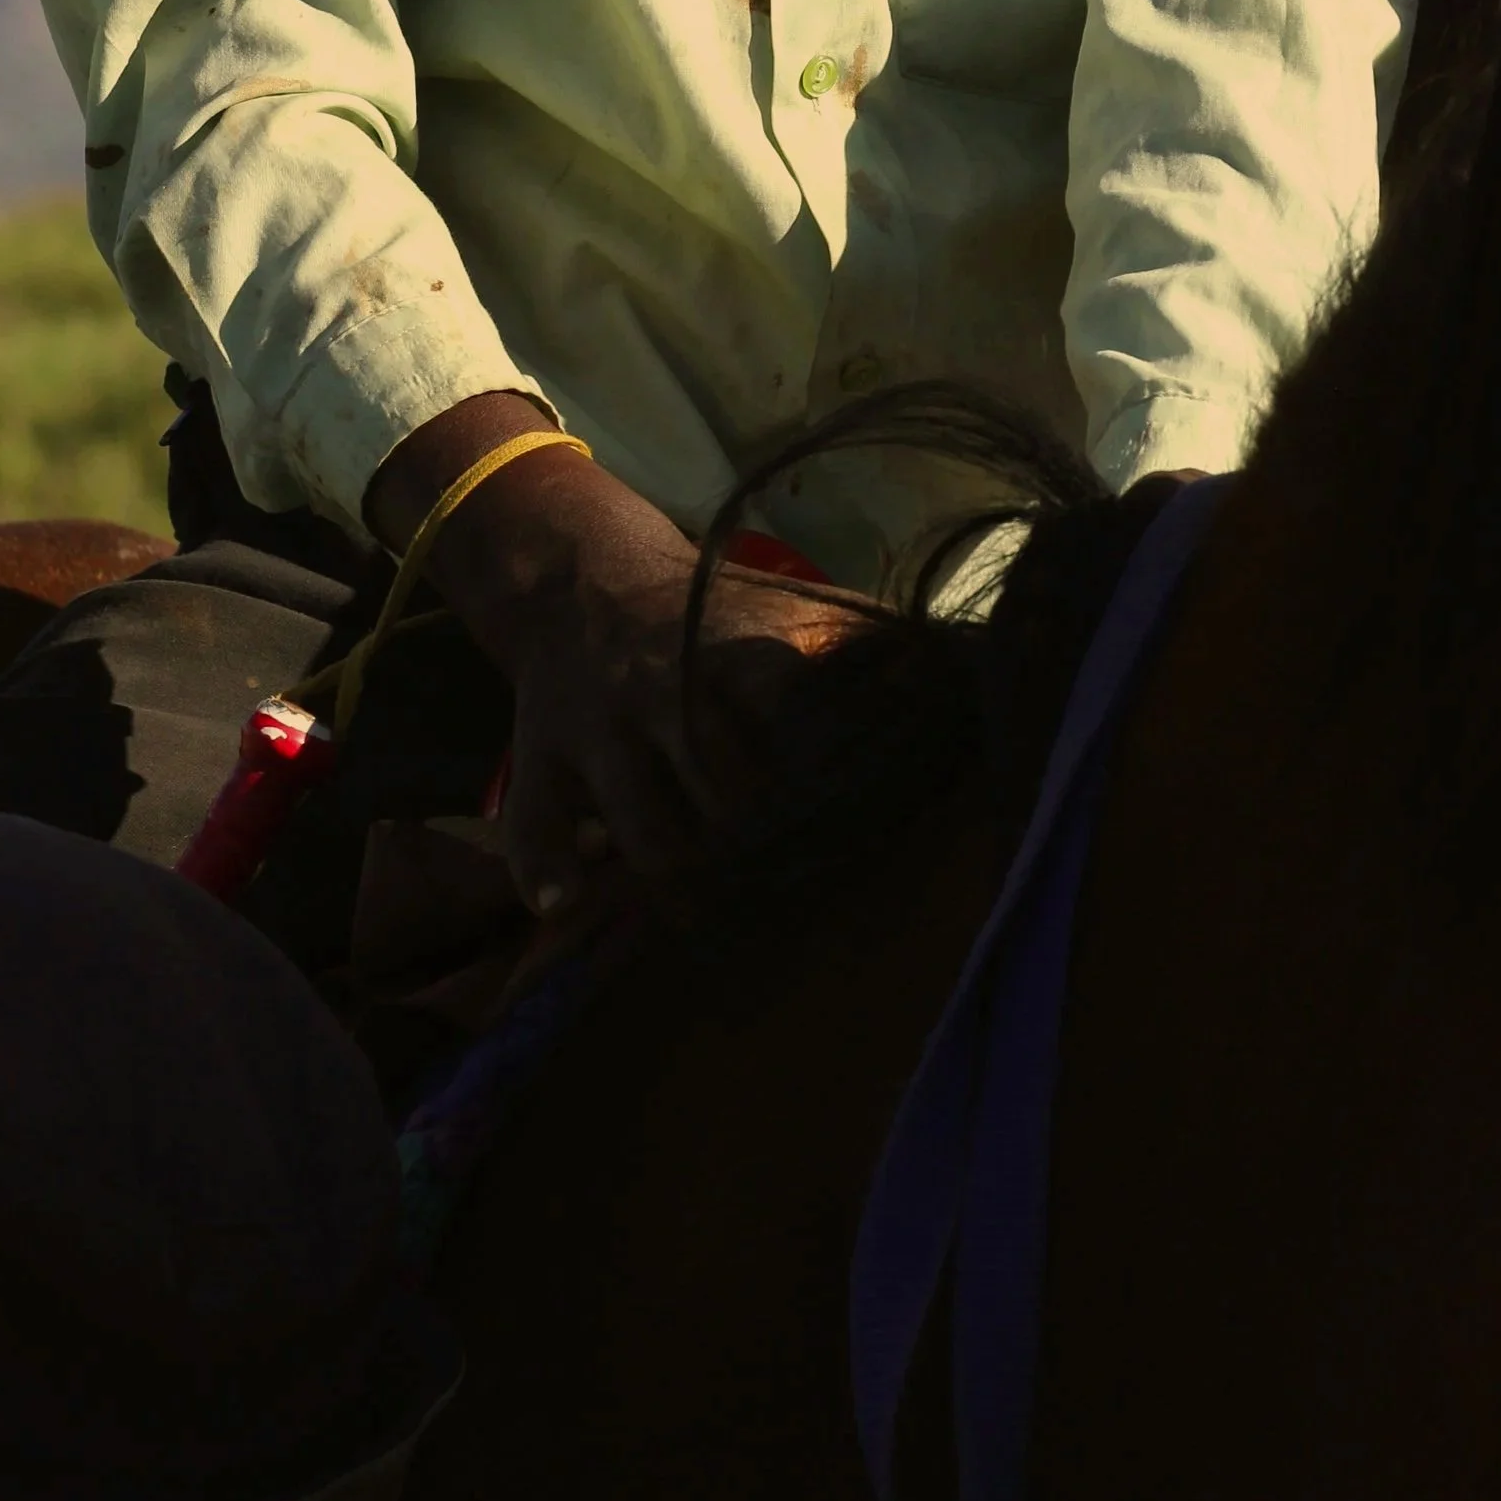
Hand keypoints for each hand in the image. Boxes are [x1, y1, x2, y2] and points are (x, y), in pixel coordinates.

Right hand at [368, 397, 853, 912]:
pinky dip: (545, 867)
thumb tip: (967, 675)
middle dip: (766, 847)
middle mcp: (664, 693)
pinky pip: (533, 823)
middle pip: (726, 794)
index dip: (829, 773)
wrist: (580, 583)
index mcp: (735, 656)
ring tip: (720, 917)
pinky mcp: (540, 762)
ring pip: (646, 828)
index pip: (792, 718)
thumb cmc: (710, 615)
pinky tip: (566, 900)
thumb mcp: (787, 608)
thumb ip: (868, 646)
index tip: (861, 812)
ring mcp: (598, 733)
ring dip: (686, 883)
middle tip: (800, 889)